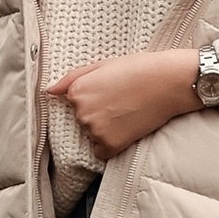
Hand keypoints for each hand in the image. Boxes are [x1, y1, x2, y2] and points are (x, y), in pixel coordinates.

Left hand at [45, 49, 200, 154]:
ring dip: (106, 129)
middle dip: (99, 114)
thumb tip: (49, 91)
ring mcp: (95, 130)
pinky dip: (111, 145)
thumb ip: (72, 78)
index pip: (75, 103)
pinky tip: (127, 128)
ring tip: (128, 112)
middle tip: (123, 101)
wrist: (169, 82)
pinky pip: (101, 152)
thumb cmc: (139, 68)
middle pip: (82, 120)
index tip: (112, 92)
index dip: (95, 97)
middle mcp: (81, 112)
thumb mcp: (102, 65)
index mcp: (77, 91)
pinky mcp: (109, 145)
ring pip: (92, 135)